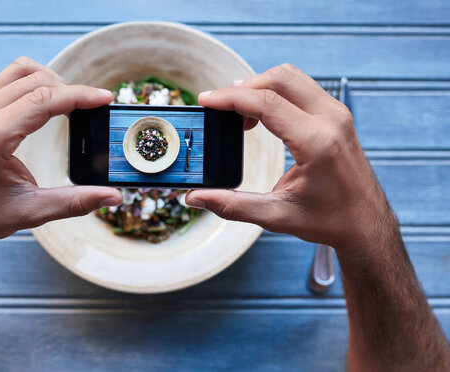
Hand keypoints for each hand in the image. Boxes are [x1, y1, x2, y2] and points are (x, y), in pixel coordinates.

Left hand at [0, 56, 121, 246]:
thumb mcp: (33, 211)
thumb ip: (76, 202)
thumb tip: (113, 196)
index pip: (43, 100)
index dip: (79, 96)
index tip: (105, 98)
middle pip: (35, 79)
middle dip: (70, 89)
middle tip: (93, 107)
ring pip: (21, 71)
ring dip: (51, 80)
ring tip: (72, 102)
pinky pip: (9, 80)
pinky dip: (35, 84)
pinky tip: (49, 102)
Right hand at [186, 64, 392, 250]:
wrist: (366, 224)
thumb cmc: (327, 221)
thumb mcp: (276, 216)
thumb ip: (232, 205)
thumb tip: (195, 198)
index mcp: (317, 143)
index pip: (266, 102)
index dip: (230, 98)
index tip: (205, 100)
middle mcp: (331, 120)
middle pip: (279, 78)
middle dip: (242, 87)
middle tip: (218, 108)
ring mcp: (337, 114)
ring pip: (290, 77)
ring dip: (259, 87)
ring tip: (238, 114)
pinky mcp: (337, 115)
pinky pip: (301, 87)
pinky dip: (275, 92)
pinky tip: (260, 116)